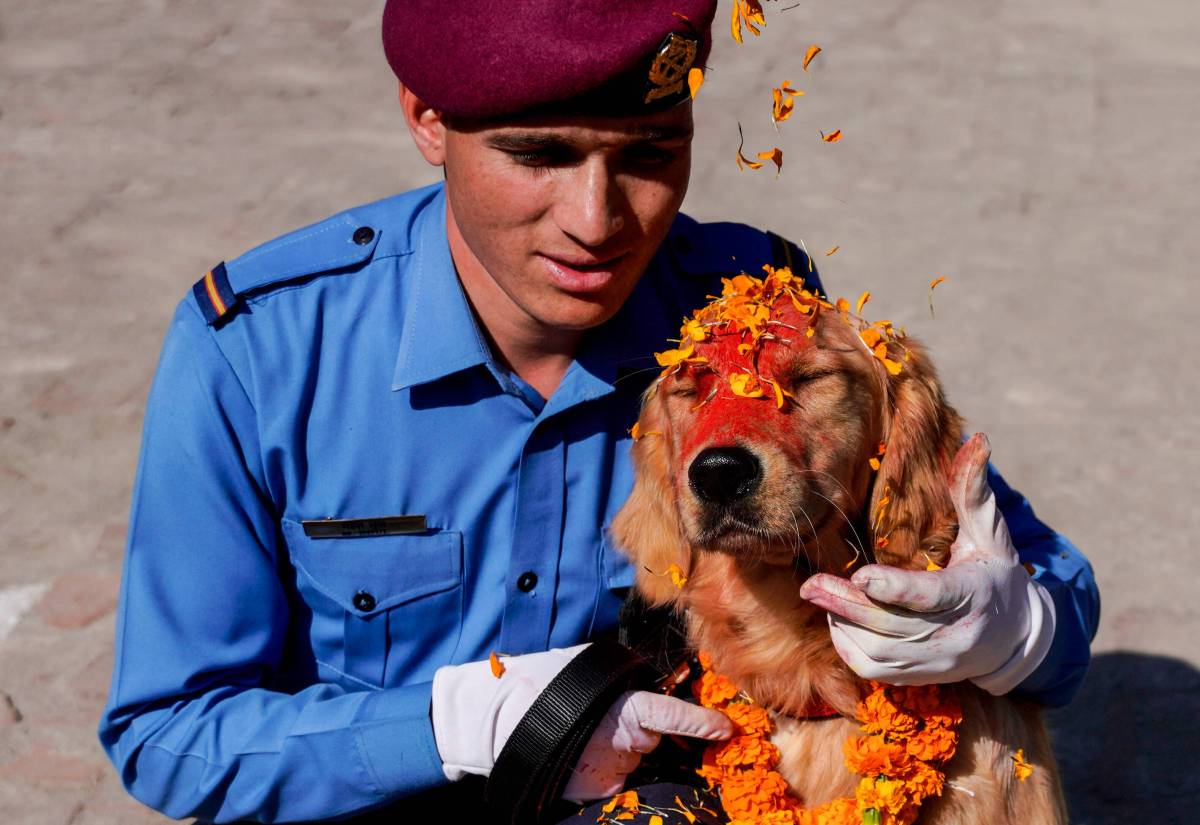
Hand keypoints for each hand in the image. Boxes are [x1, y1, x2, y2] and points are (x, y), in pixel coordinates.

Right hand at [431, 645, 731, 799]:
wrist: (496, 719)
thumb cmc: (540, 682)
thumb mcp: (587, 669)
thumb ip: (621, 678)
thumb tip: (647, 678)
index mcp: (625, 708)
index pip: (673, 716)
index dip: (701, 723)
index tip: (726, 728)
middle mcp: (624, 743)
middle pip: (653, 738)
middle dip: (645, 730)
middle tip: (609, 716)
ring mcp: (609, 772)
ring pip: (633, 758)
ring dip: (621, 747)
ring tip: (584, 731)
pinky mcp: (594, 792)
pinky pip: (613, 777)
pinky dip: (604, 766)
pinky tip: (579, 751)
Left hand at [799, 433, 1055, 693]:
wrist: (1016, 636)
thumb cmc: (994, 570)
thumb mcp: (990, 531)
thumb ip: (973, 491)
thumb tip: (977, 439)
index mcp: (975, 595)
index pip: (931, 596)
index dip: (896, 589)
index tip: (862, 577)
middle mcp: (958, 636)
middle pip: (894, 626)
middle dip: (848, 605)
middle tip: (810, 584)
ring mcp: (939, 663)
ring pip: (879, 653)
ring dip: (843, 625)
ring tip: (821, 594)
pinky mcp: (921, 677)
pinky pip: (874, 670)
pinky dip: (848, 647)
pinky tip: (838, 620)